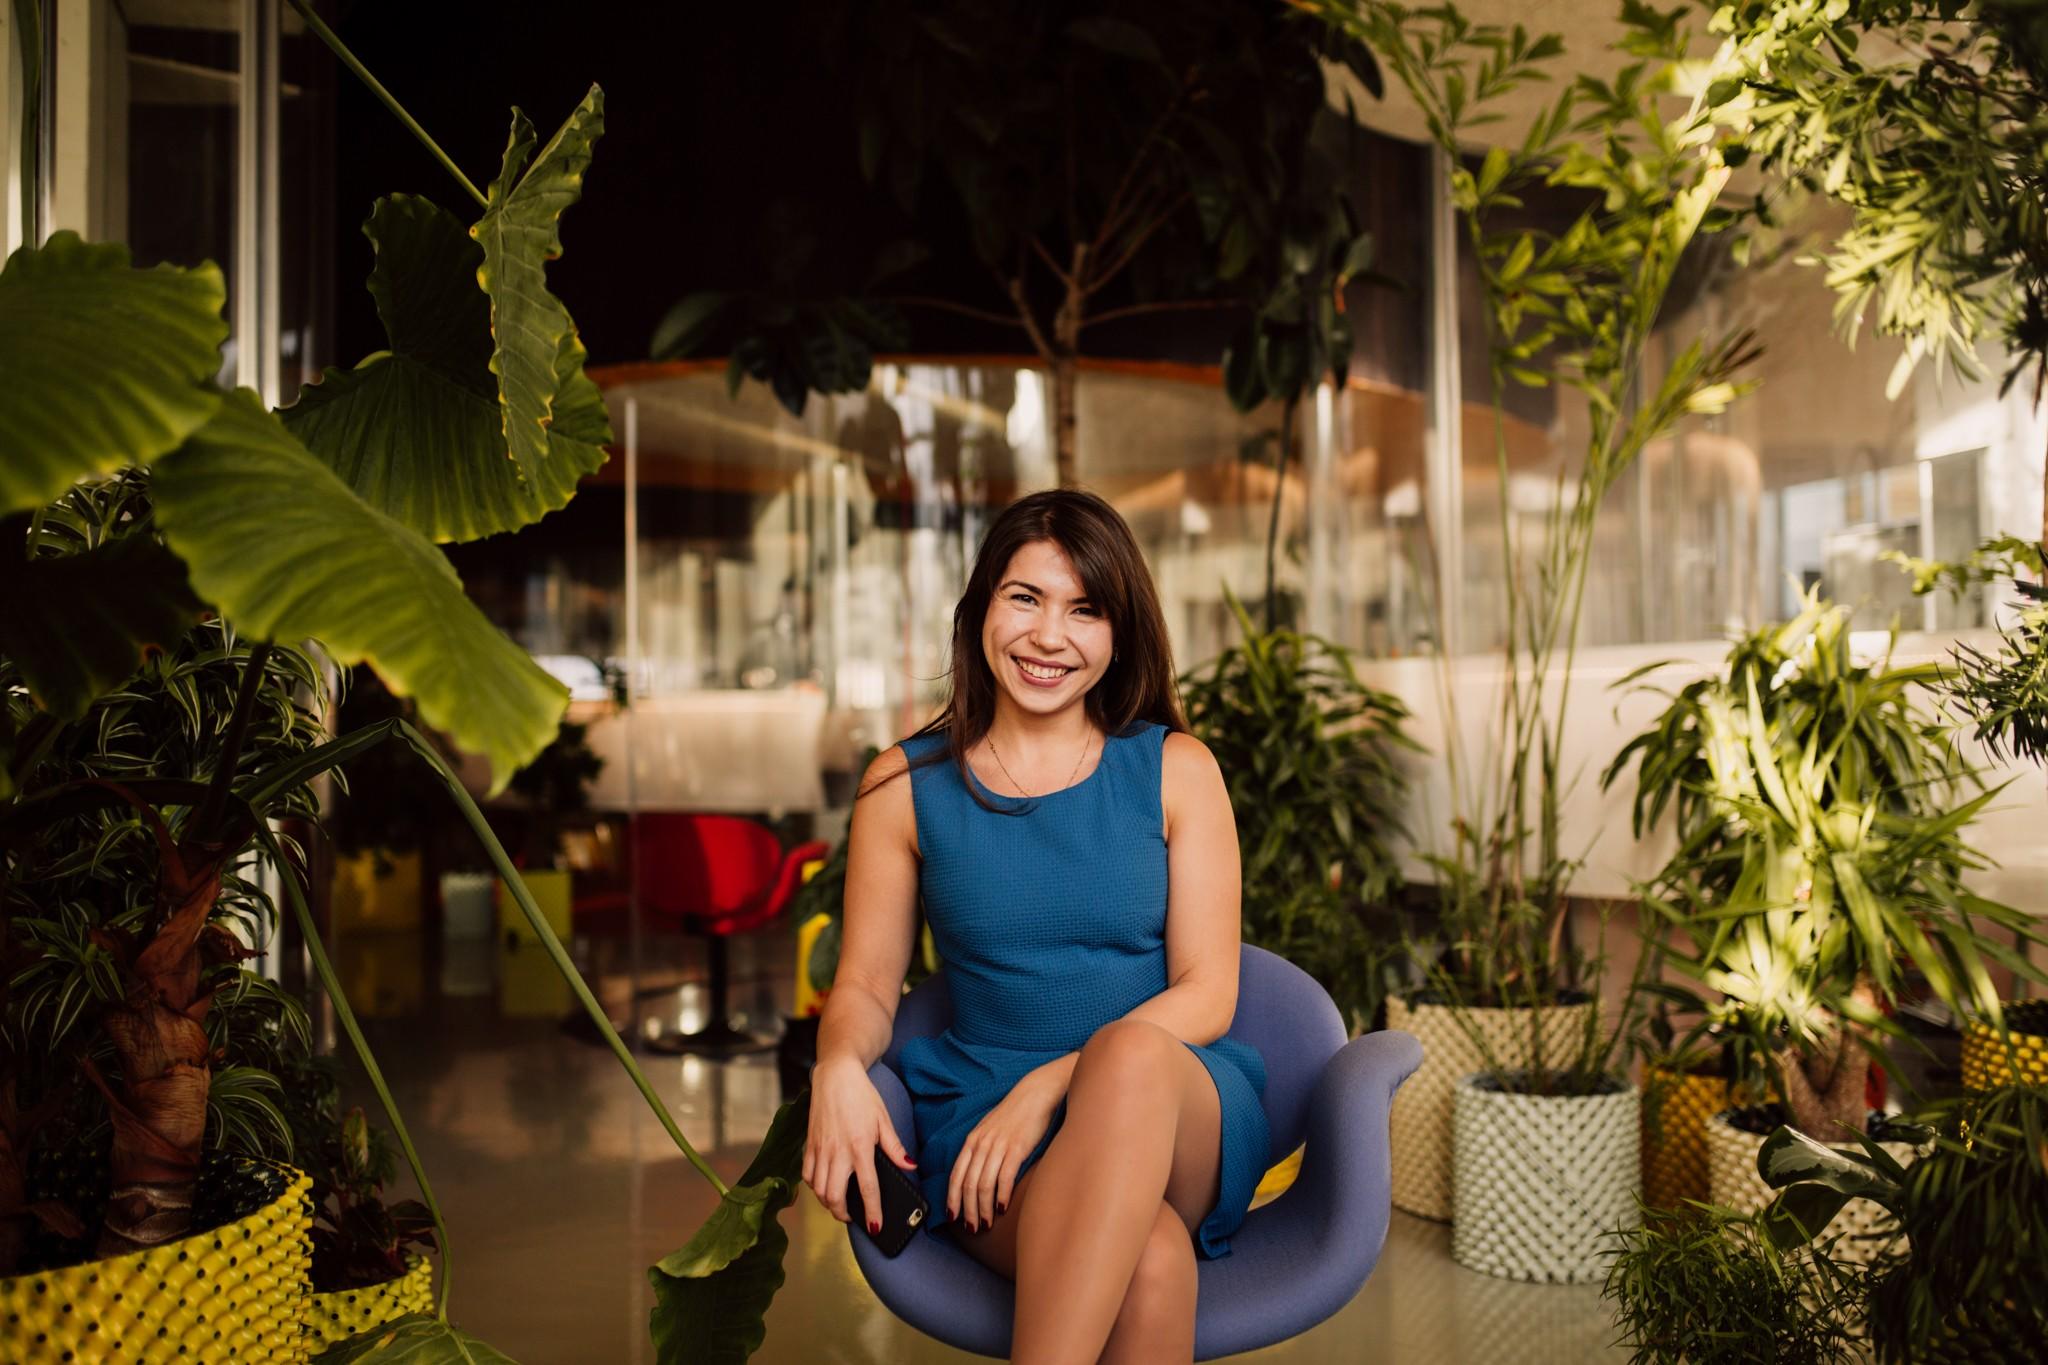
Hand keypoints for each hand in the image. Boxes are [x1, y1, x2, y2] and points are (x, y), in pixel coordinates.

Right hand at [802, 1056, 918, 1230]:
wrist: (835, 1074)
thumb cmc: (862, 1095)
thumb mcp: (884, 1119)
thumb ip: (895, 1147)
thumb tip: (910, 1166)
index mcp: (860, 1147)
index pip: (868, 1189)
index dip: (873, 1212)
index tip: (877, 1227)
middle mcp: (837, 1151)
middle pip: (834, 1197)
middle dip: (843, 1214)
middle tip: (854, 1217)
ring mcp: (820, 1149)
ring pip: (818, 1190)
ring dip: (828, 1203)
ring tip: (840, 1204)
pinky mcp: (808, 1144)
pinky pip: (807, 1175)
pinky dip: (814, 1187)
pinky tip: (824, 1186)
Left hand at [948, 1064, 1064, 1232]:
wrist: (1035, 1094)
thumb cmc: (1014, 1116)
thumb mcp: (990, 1131)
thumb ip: (980, 1151)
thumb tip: (974, 1177)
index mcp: (972, 1141)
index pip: (956, 1176)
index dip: (952, 1199)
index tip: (952, 1217)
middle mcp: (981, 1144)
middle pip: (968, 1185)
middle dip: (968, 1211)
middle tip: (972, 1228)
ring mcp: (998, 1146)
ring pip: (983, 1185)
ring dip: (983, 1209)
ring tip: (986, 1224)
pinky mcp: (1017, 1148)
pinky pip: (1004, 1178)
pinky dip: (1001, 1196)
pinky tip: (1002, 1208)